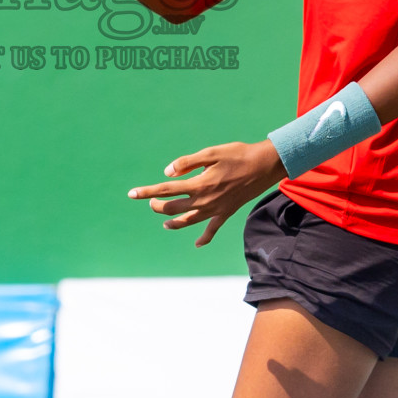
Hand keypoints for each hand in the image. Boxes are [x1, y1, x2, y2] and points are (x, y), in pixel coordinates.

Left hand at [127, 139, 285, 247]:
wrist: (265, 166)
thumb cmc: (237, 154)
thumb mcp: (211, 152)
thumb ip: (187, 162)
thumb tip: (166, 173)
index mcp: (199, 183)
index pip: (165, 190)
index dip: (147, 192)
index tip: (131, 194)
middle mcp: (205, 200)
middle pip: (173, 208)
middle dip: (158, 205)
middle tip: (151, 200)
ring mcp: (216, 209)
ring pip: (188, 221)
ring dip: (174, 222)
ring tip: (164, 222)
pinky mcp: (226, 213)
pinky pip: (212, 230)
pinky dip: (203, 238)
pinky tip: (196, 244)